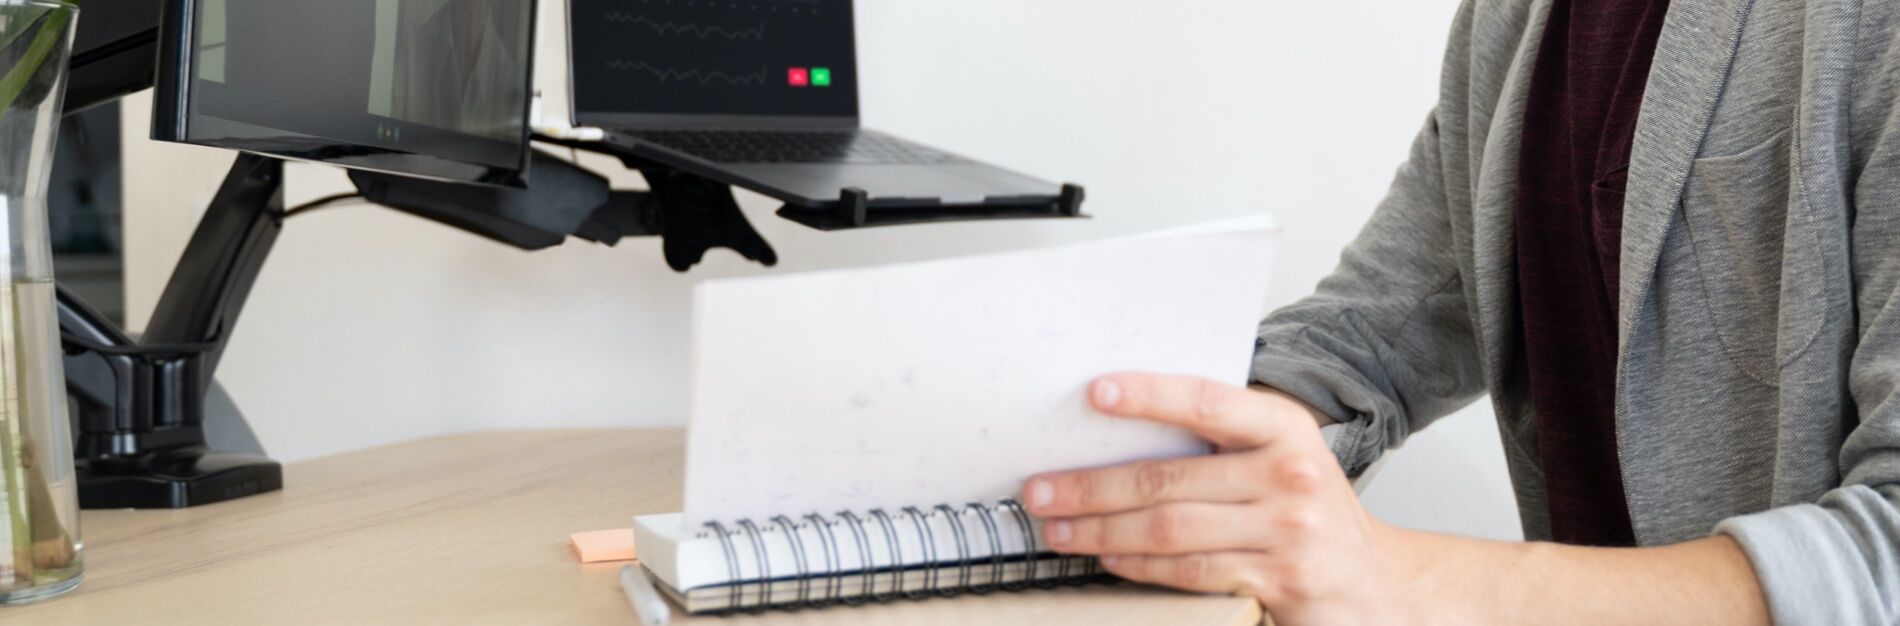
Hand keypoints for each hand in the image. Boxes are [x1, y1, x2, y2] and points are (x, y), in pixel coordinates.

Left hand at [1022, 372, 1412, 624]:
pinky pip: (1189, 570)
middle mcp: (1290, 472)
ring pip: (1170, 529)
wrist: (1373, 583)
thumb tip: (1118, 427)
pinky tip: (1107, 556)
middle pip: (1168, 477)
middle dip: (1091, 485)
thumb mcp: (1278, 458)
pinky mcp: (1278, 578)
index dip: (1149, 395)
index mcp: (1285, 428)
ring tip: (1058, 527)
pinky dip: (1138, 564)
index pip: (1207, 401)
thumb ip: (1219, 440)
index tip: (1095, 393)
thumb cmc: (1307, 511)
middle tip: (1041, 488)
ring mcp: (1287, 529)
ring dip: (1101, 530)